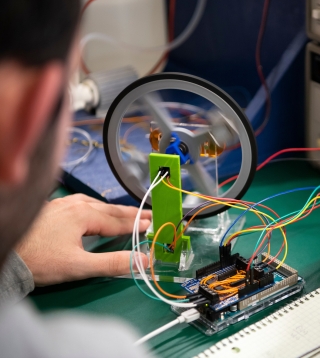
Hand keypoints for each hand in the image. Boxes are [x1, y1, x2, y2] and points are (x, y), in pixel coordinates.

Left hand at [16, 194, 150, 285]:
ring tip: (128, 213)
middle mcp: (75, 204)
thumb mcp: (79, 266)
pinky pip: (83, 203)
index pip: (119, 220)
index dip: (137, 223)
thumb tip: (143, 261)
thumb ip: (113, 263)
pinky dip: (98, 208)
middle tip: (150, 214)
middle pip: (110, 209)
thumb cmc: (40, 261)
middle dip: (131, 213)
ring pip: (96, 204)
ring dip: (115, 210)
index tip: (154, 223)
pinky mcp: (53, 208)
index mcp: (84, 215)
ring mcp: (62, 204)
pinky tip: (96, 211)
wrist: (6, 254)